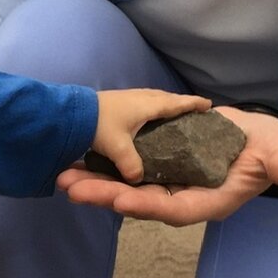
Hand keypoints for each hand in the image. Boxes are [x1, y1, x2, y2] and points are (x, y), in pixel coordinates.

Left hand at [58, 106, 277, 225]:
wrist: (261, 139)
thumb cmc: (273, 150)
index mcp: (209, 201)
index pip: (174, 208)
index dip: (148, 205)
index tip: (121, 201)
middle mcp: (183, 197)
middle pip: (139, 201)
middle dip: (106, 196)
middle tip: (71, 190)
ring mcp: (169, 182)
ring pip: (127, 187)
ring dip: (95, 182)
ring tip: (62, 177)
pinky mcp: (160, 166)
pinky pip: (128, 170)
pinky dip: (103, 166)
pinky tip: (77, 160)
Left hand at [92, 89, 211, 181]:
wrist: (68, 111)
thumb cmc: (97, 124)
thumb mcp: (117, 147)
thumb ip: (131, 163)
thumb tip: (138, 179)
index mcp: (148, 106)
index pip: (177, 105)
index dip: (192, 105)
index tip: (209, 105)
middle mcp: (142, 98)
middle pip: (167, 100)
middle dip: (181, 103)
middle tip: (195, 105)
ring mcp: (128, 98)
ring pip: (154, 100)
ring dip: (165, 104)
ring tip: (173, 109)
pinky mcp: (117, 102)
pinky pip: (142, 103)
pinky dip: (150, 107)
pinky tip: (144, 115)